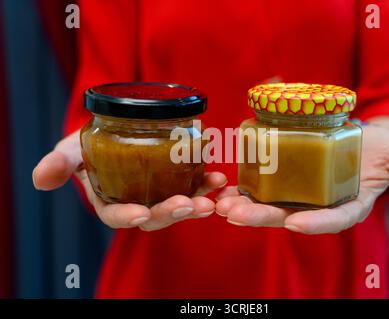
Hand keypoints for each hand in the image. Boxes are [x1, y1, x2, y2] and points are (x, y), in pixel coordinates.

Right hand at [32, 130, 226, 230]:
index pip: (118, 217)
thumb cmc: (91, 144)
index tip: (141, 214)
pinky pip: (194, 188)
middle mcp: (138, 203)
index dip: (128, 218)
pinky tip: (218, 178)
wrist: (117, 130)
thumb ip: (59, 162)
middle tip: (190, 205)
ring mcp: (160, 195)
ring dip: (198, 201)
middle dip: (172, 213)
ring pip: (179, 205)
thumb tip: (41, 179)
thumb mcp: (72, 149)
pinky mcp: (178, 183)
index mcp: (111, 201)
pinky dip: (207, 184)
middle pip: (155, 216)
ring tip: (213, 194)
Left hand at [215, 124, 388, 233]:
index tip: (296, 223)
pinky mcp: (283, 181)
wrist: (355, 138)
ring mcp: (298, 195)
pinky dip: (242, 189)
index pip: (333, 219)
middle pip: (289, 216)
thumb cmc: (377, 149)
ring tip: (221, 205)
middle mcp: (318, 205)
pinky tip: (223, 189)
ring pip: (269, 205)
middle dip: (262, 218)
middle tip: (235, 215)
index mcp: (346, 205)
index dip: (316, 223)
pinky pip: (261, 188)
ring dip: (244, 206)